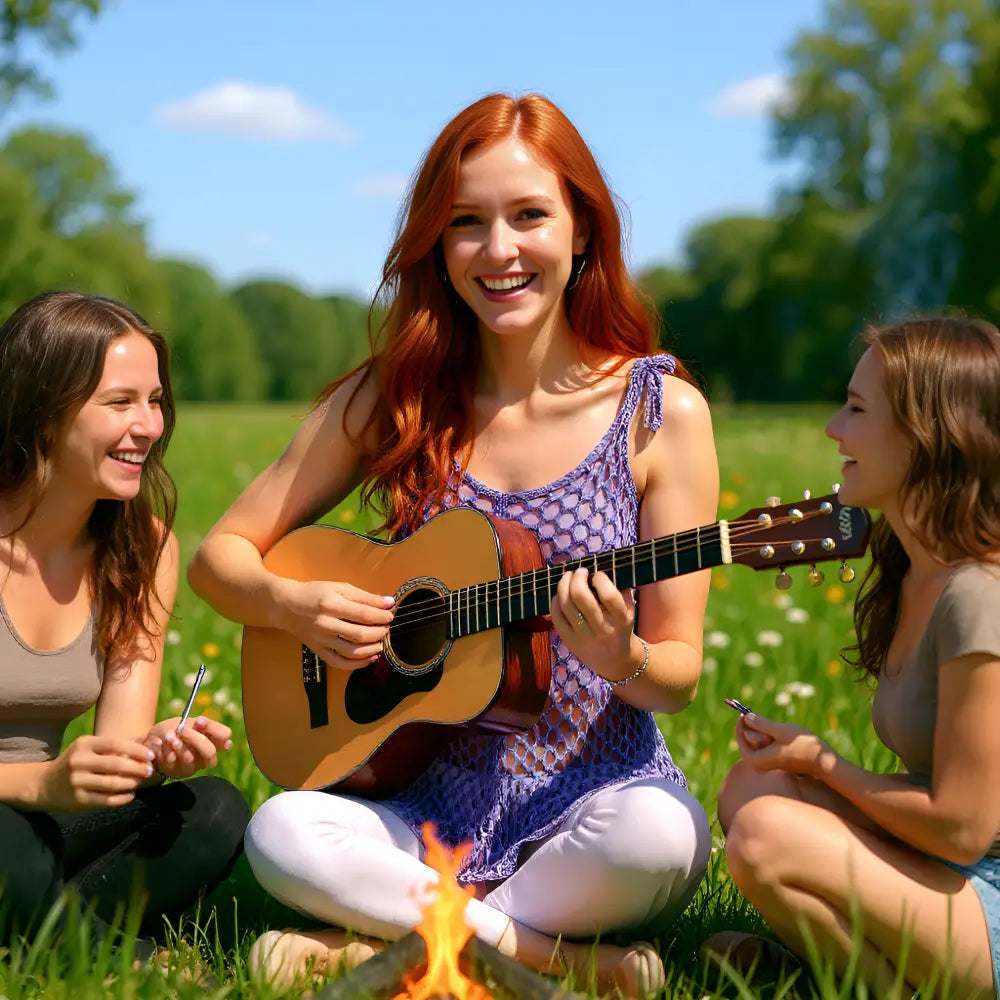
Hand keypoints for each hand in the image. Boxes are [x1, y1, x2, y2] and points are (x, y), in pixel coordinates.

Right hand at [41, 734, 154, 810]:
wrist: (44, 784)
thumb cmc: (75, 763)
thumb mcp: (87, 749)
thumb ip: (111, 749)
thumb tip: (144, 749)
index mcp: (84, 744)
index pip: (116, 744)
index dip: (137, 750)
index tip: (151, 755)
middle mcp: (79, 761)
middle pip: (116, 765)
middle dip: (138, 768)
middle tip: (149, 771)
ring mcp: (77, 781)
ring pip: (113, 783)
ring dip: (131, 783)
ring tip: (140, 782)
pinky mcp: (78, 799)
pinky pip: (106, 800)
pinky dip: (122, 798)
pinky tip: (130, 795)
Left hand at [145, 716, 232, 779]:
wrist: (152, 741)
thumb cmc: (174, 729)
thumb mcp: (185, 721)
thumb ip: (201, 725)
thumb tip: (212, 727)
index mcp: (213, 739)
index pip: (225, 735)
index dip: (213, 728)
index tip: (199, 720)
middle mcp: (206, 755)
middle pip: (210, 752)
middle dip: (195, 739)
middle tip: (183, 730)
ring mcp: (192, 766)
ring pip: (190, 758)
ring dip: (178, 746)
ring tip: (169, 738)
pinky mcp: (177, 773)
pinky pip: (173, 762)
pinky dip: (166, 751)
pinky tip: (162, 745)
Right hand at [275, 579, 393, 670]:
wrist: (286, 605)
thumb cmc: (315, 593)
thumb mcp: (339, 588)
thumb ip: (364, 597)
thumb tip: (388, 603)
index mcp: (332, 604)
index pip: (364, 614)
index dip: (382, 616)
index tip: (390, 615)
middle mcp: (326, 624)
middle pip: (360, 634)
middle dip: (379, 633)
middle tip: (386, 629)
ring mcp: (321, 640)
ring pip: (352, 651)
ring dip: (372, 649)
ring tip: (380, 643)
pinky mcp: (318, 651)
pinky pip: (339, 663)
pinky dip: (357, 664)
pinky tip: (369, 658)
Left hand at [550, 567, 637, 682]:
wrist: (616, 661)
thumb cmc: (622, 628)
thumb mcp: (629, 610)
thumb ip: (621, 590)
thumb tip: (602, 567)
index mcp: (621, 619)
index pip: (609, 595)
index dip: (600, 579)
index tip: (597, 575)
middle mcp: (602, 628)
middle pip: (582, 598)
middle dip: (577, 578)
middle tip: (579, 571)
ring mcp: (584, 636)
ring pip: (566, 606)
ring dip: (564, 585)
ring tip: (568, 577)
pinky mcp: (570, 642)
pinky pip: (557, 618)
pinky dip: (555, 601)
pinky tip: (560, 594)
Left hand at [736, 713, 834, 777]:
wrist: (823, 762)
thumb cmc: (802, 746)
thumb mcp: (779, 731)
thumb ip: (761, 724)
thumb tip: (746, 717)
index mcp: (754, 759)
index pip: (741, 736)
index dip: (742, 722)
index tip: (744, 711)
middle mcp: (758, 764)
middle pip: (750, 737)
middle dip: (758, 727)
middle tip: (770, 726)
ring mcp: (767, 762)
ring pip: (760, 739)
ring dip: (768, 731)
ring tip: (782, 734)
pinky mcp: (776, 759)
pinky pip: (769, 743)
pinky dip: (773, 736)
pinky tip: (785, 736)